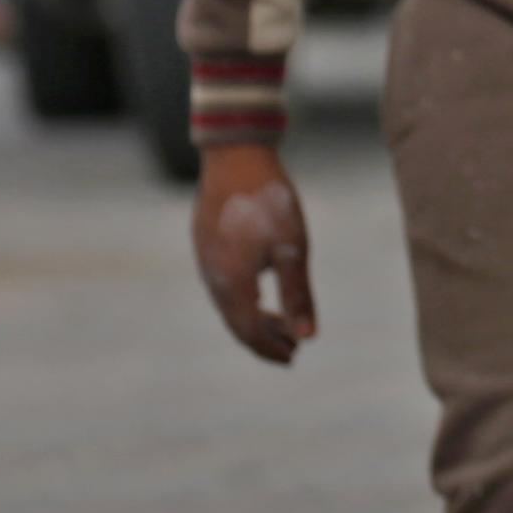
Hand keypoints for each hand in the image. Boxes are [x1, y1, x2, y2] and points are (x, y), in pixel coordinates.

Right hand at [191, 142, 315, 364]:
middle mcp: (213, 278)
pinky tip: (259, 291)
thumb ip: (297, 295)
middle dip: (264, 339)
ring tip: (281, 324)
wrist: (236, 155)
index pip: (250, 331)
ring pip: (228, 304)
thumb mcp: (293, 248)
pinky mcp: (205, 244)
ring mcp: (205, 260)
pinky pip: (222, 285)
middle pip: (237, 322)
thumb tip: (307, 337)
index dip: (271, 348)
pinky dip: (243, 298)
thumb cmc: (269, 201)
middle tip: (291, 349)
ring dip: (254, 319)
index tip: (294, 357)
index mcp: (232, 284)